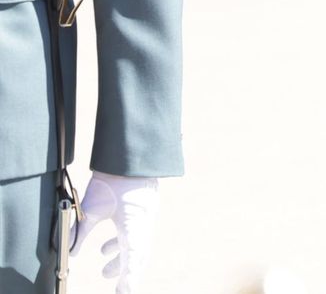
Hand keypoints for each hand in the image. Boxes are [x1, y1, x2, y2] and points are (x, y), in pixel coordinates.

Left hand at [74, 173, 160, 292]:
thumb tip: (68, 252)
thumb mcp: (91, 208)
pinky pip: (135, 233)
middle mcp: (143, 223)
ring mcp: (145, 216)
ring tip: (104, 266)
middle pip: (138, 254)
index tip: (123, 291)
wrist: (129, 157)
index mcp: (134, 225)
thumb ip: (80, 231)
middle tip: (117, 287)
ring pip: (136, 244)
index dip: (129, 277)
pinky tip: (106, 245)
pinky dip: (122, 244)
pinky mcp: (142, 210)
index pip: (134, 258)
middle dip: (126, 272)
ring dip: (122, 258)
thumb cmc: (113, 180)